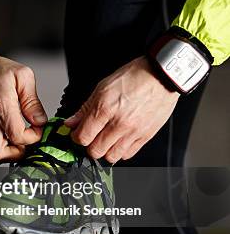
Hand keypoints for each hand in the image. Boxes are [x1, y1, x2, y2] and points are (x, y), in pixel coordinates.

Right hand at [0, 39, 47, 163]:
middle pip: (2, 155)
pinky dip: (4, 147)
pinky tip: (12, 135)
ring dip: (11, 152)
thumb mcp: (22, 76)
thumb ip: (32, 101)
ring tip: (21, 138)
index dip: (34, 136)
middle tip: (29, 139)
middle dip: (20, 152)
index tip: (38, 126)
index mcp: (1, 107)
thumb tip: (40, 121)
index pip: (18, 137)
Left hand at [65, 56, 179, 162]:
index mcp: (105, 109)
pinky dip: (120, 151)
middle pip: (95, 151)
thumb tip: (70, 123)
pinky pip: (128, 155)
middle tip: (90, 137)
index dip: (76, 137)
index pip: (83, 137)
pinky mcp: (146, 136)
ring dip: (104, 150)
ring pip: (111, 157)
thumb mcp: (102, 88)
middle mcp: (119, 123)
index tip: (77, 133)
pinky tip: (118, 141)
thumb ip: (85, 108)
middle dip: (88, 146)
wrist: (161, 76)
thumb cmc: (133, 78)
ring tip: (104, 140)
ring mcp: (133, 132)